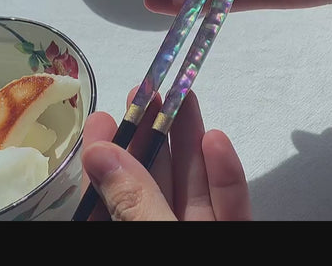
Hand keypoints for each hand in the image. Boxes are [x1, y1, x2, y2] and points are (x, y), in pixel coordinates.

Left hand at [81, 88, 250, 220]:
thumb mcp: (156, 238)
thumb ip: (133, 202)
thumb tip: (99, 153)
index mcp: (129, 237)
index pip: (107, 195)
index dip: (105, 155)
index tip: (103, 117)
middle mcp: (162, 231)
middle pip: (154, 181)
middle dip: (152, 134)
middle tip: (149, 93)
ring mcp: (200, 232)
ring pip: (193, 184)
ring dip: (189, 139)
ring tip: (184, 96)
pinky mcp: (232, 234)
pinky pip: (230, 204)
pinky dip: (225, 173)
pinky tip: (216, 139)